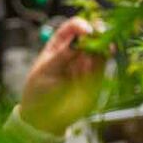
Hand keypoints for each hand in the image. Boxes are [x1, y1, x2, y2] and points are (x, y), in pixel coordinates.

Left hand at [20, 18, 104, 134]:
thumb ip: (60, 58)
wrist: (44, 116)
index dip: (81, 25)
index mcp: (59, 45)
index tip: (87, 30)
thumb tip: (75, 44)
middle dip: (99, 33)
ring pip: (101, 50)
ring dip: (102, 50)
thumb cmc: (38, 90)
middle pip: (92, 35)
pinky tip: (92, 71)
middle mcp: (76, 52)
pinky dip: (102, 66)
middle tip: (101, 37)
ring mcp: (87, 64)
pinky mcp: (96, 79)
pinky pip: (103, 67)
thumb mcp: (44, 72)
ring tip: (94, 59)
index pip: (72, 27)